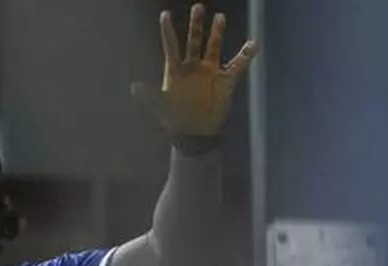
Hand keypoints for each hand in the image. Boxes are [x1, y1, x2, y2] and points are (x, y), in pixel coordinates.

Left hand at [132, 4, 257, 136]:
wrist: (195, 132)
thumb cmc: (174, 119)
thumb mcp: (159, 106)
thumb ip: (148, 96)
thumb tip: (134, 86)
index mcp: (175, 70)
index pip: (171, 46)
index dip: (168, 30)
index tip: (164, 14)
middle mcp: (193, 66)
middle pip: (194, 41)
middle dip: (196, 25)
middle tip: (197, 7)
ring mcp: (209, 71)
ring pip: (214, 47)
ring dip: (217, 33)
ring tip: (219, 17)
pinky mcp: (225, 80)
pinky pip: (237, 65)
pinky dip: (245, 56)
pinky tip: (252, 45)